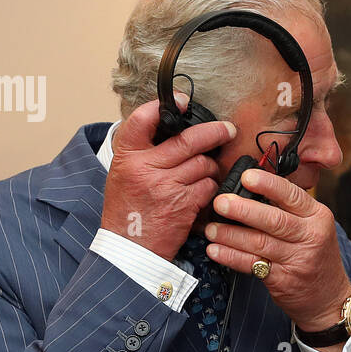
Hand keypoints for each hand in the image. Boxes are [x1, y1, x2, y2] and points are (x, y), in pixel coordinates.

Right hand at [100, 94, 234, 260]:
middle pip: (188, 139)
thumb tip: (172, 128)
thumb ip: (142, 152)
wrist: (129, 249)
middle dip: (214, 132)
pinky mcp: (184, 204)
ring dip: (211, 167)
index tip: (183, 102)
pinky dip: (211, 187)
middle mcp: (145, 168)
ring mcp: (166, 186)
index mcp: (127, 156)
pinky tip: (203, 193)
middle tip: (228, 130)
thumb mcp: (122, 174)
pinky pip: (209, 186)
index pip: (143, 119)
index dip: (166, 106)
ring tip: (205, 173)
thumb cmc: (127, 210)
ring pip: (203, 164)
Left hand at [204, 168, 350, 332]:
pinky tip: (216, 250)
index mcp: (318, 216)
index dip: (268, 185)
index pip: (292, 196)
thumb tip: (250, 190)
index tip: (246, 177)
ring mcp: (298, 260)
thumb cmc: (316, 255)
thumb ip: (289, 210)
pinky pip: (252, 265)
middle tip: (220, 203)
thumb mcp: (313, 227)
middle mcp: (311, 237)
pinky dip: (231, 256)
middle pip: (274, 220)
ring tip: (210, 228)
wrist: (329, 298)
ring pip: (259, 243)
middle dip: (243, 210)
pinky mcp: (284, 280)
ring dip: (230, 234)